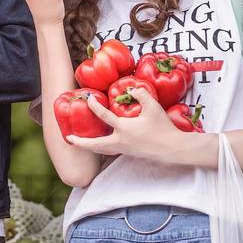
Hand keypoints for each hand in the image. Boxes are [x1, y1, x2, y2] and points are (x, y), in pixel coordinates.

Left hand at [66, 86, 184, 160]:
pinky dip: (103, 148)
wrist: (173, 149)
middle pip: (96, 144)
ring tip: (81, 144)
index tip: (88, 99)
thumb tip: (131, 89)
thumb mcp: (153, 107)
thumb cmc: (163, 128)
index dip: (94, 106)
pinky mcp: (130, 153)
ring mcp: (125, 149)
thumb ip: (141, 94)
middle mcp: (121, 141)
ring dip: (91, 147)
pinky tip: (103, 143)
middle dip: (81, 142)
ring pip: (103, 150)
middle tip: (69, 138)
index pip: (104, 116)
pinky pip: (111, 151)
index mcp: (124, 128)